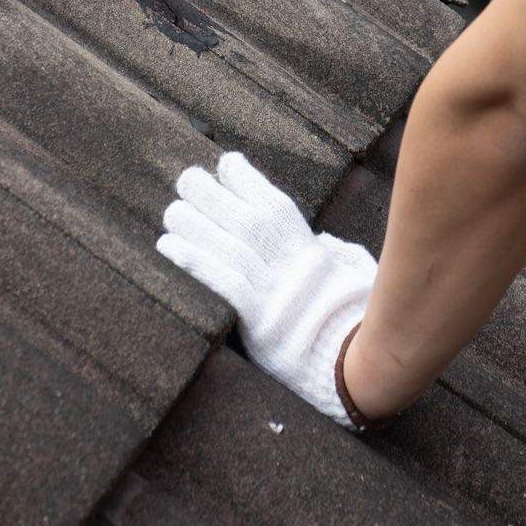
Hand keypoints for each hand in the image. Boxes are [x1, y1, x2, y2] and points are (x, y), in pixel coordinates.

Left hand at [156, 152, 374, 425]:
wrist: (355, 362)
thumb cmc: (357, 315)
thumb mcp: (354, 273)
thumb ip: (335, 253)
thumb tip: (322, 244)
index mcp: (309, 247)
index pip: (272, 202)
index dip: (246, 180)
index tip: (225, 164)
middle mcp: (287, 259)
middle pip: (242, 216)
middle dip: (212, 194)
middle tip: (187, 179)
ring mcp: (270, 286)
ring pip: (225, 243)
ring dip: (194, 223)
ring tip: (172, 211)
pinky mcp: (254, 315)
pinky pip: (218, 279)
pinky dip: (192, 259)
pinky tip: (168, 245)